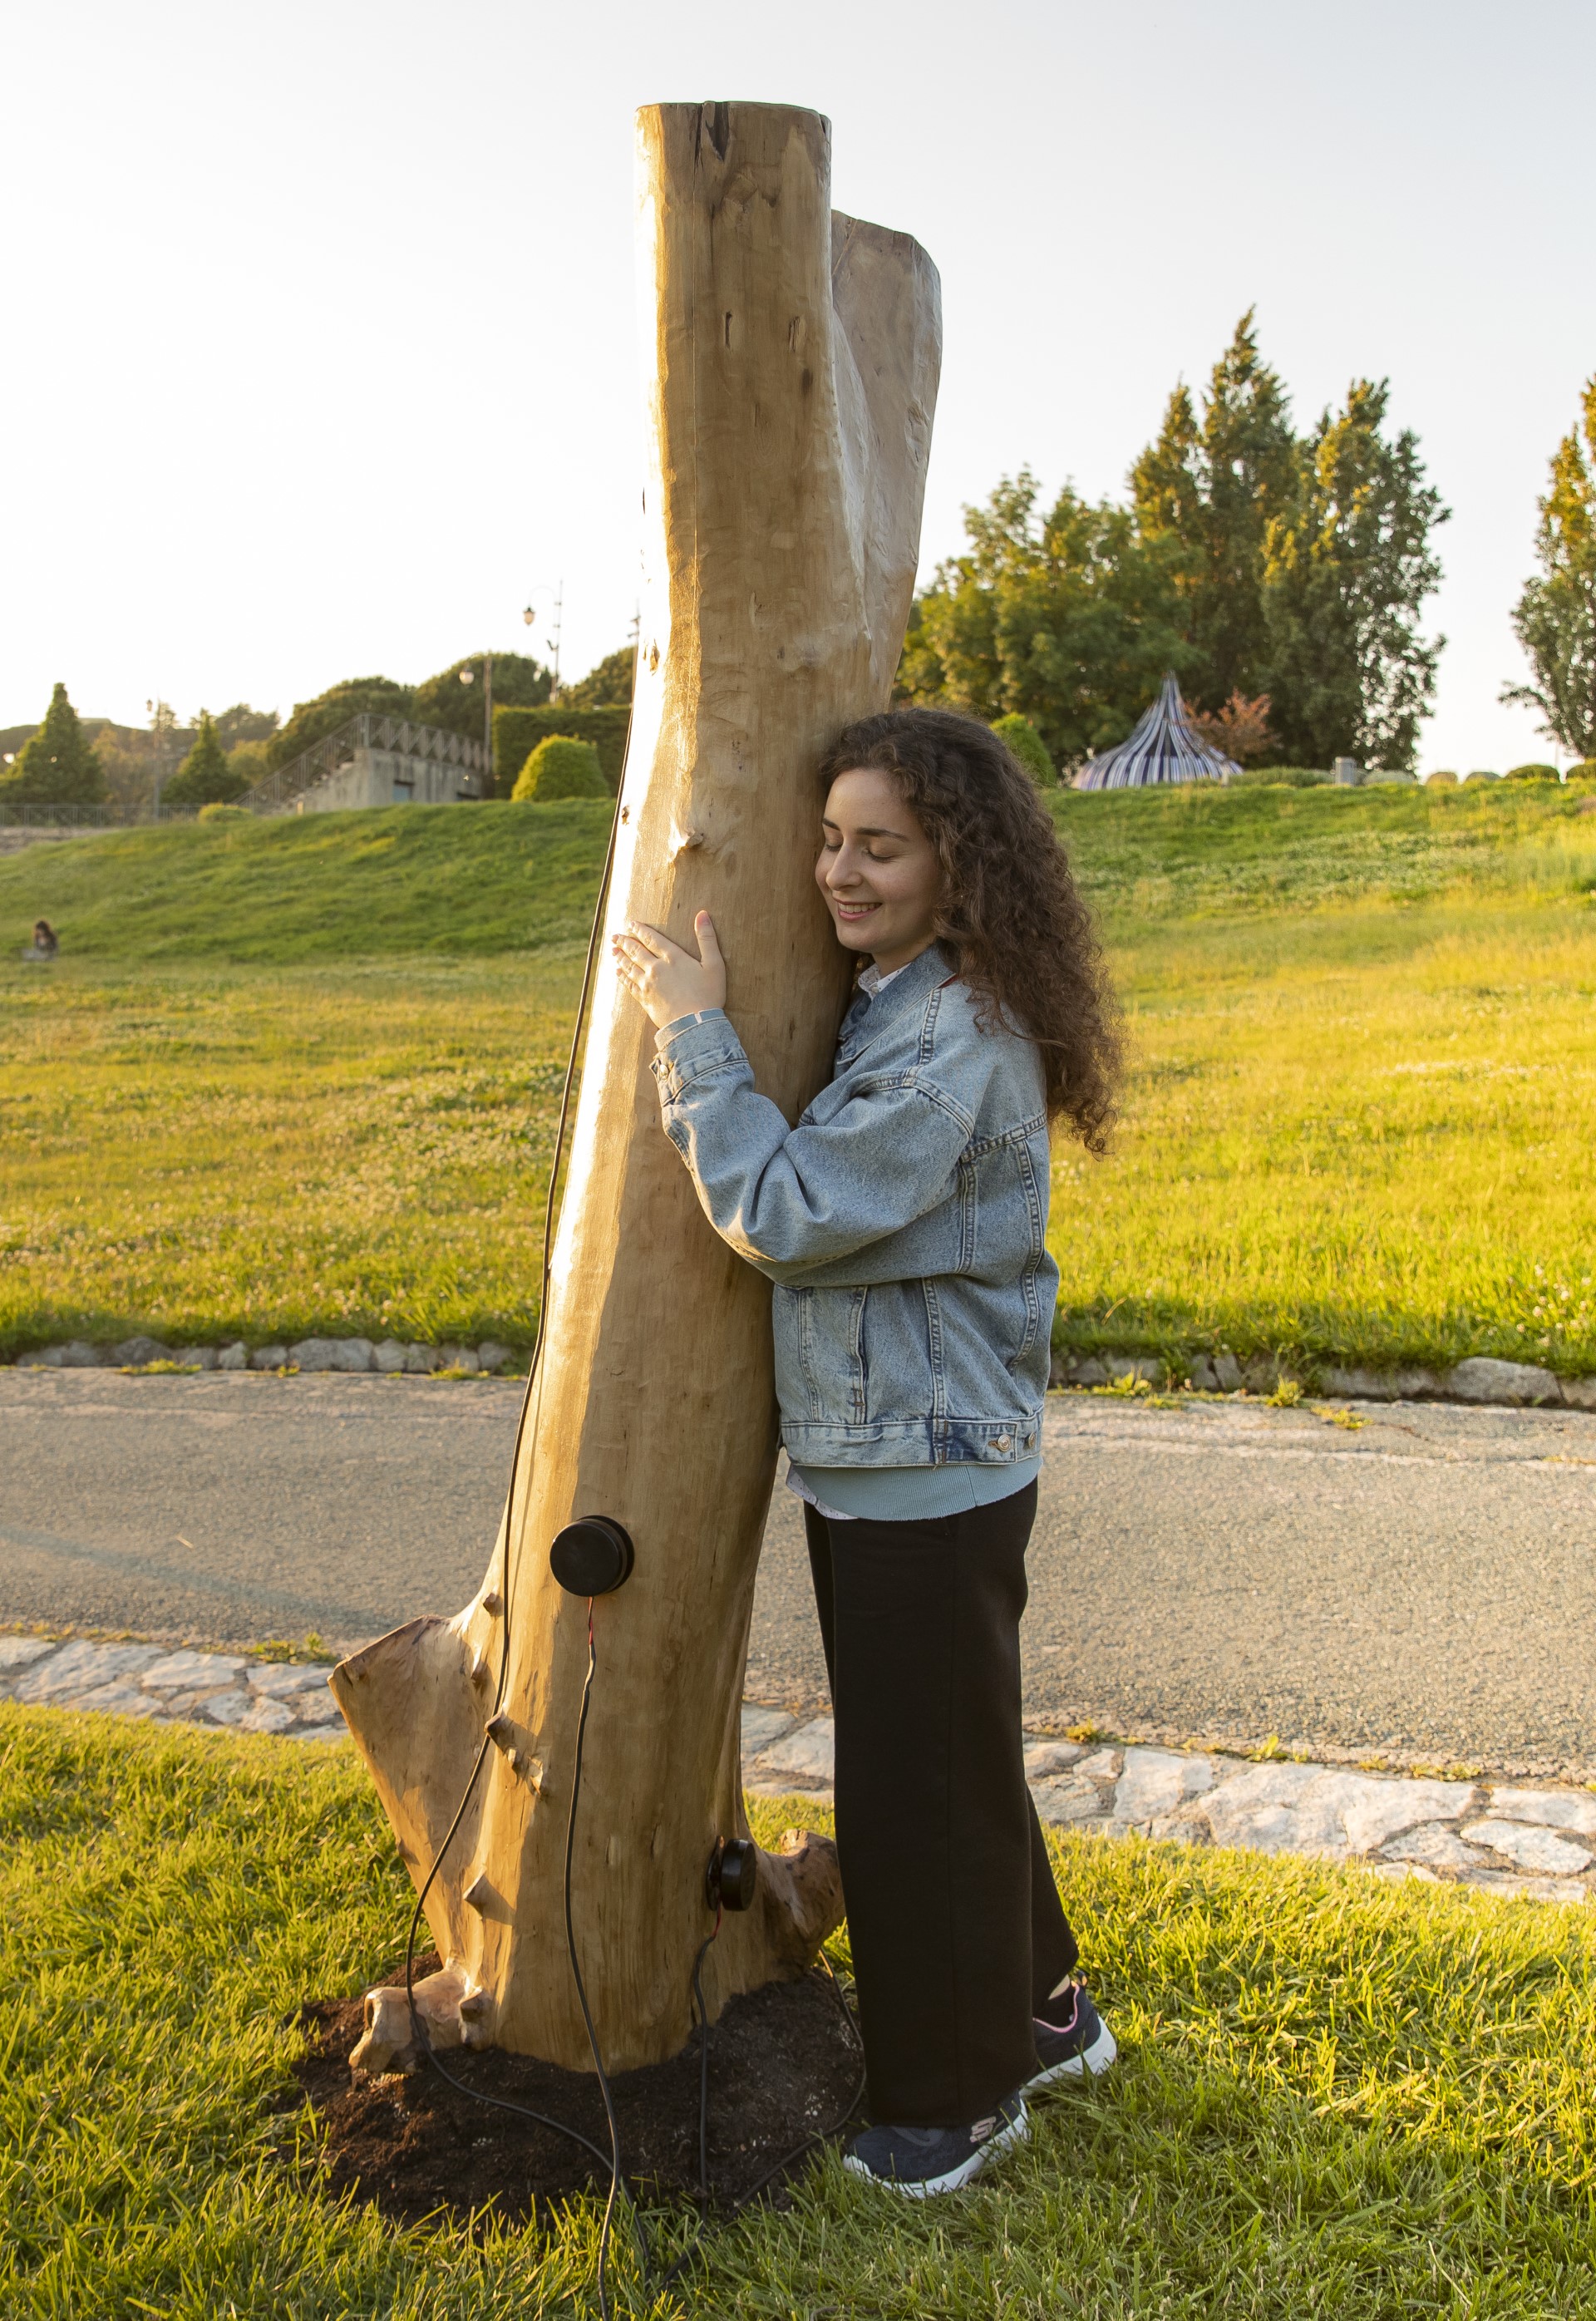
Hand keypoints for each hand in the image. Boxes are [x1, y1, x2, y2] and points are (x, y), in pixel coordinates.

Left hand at [611, 912, 725, 1029]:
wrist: (695, 1025)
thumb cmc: (708, 995)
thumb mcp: (714, 964)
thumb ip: (707, 938)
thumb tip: (702, 914)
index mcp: (673, 957)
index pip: (653, 939)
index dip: (641, 930)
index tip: (631, 924)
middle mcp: (657, 968)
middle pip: (636, 951)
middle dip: (625, 942)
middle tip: (615, 936)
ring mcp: (648, 985)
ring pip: (629, 967)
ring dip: (620, 957)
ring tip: (613, 950)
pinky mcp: (645, 1000)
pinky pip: (629, 985)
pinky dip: (623, 977)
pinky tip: (618, 973)